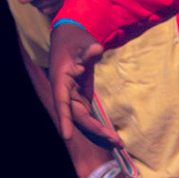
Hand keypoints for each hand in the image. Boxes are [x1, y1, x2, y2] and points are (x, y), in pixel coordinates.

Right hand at [47, 22, 120, 147]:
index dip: (64, 119)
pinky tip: (111, 135)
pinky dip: (98, 124)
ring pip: (83, 118)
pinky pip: (88, 114)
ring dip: (98, 130)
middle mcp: (65, 92)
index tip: (67, 136)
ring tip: (117, 143)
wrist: (70, 35)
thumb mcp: (82, 42)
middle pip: (78, 116)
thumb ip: (89, 49)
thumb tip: (96, 50)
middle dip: (95, 130)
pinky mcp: (80, 96)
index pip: (62, 103)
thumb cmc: (74, 38)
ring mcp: (72, 96)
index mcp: (61, 80)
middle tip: (116, 142)